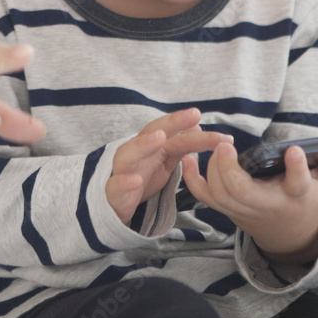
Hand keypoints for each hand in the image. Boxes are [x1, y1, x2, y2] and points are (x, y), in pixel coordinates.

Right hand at [106, 108, 233, 224]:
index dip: (186, 123)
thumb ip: (178, 145)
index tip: (203, 115)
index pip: (170, 130)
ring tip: (160, 137)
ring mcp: (122, 170)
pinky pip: (117, 185)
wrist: (115, 202)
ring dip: (144, 144)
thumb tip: (197, 127)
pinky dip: (125, 182)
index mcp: (149, 145)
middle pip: (151, 133)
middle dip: (172, 123)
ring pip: (129, 154)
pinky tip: (136, 180)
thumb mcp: (164, 161)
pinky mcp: (114, 191)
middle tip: (193, 114)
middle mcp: (135, 152)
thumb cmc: (141, 176)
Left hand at [181, 123, 317, 263]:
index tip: (292, 150)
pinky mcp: (228, 209)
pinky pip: (204, 197)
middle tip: (224, 145)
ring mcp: (244, 209)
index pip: (298, 185)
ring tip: (215, 145)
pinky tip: (187, 159)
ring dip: (212, 169)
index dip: (297, 168)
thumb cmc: (308, 199)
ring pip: (221, 194)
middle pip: (243, 192)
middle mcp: (268, 204)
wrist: (288, 233)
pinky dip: (191, 180)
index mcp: (296, 195)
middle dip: (230, 169)